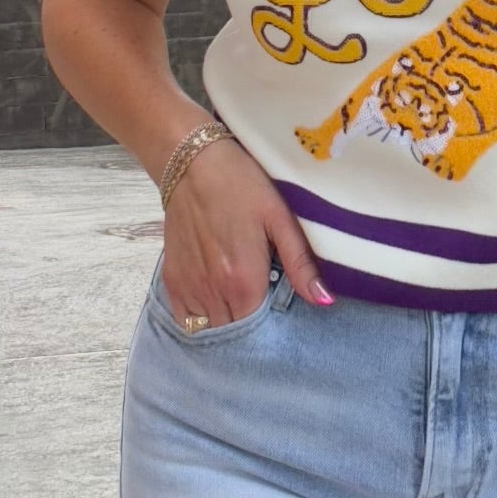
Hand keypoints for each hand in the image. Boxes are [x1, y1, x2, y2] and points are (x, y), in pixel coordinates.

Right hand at [162, 133, 332, 324]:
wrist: (193, 164)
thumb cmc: (242, 186)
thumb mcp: (280, 218)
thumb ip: (300, 263)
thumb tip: (324, 300)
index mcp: (244, 281)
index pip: (260, 330)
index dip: (272, 327)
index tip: (279, 313)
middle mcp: (214, 291)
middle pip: (234, 333)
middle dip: (250, 330)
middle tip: (262, 307)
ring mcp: (189, 287)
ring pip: (209, 331)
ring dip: (226, 325)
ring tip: (240, 306)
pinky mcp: (172, 279)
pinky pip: (185, 320)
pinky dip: (201, 321)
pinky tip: (216, 304)